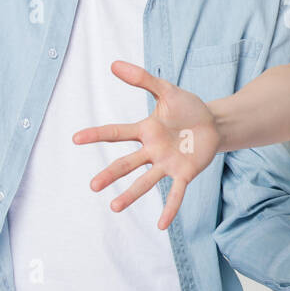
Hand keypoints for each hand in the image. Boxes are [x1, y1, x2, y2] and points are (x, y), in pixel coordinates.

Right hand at [73, 60, 220, 228]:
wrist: (213, 122)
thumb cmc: (187, 107)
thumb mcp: (166, 90)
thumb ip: (142, 79)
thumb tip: (114, 64)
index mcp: (145, 131)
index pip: (116, 133)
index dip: (97, 135)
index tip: (76, 138)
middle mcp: (152, 150)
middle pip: (127, 164)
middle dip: (110, 174)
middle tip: (93, 186)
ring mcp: (167, 164)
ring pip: (146, 182)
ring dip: (131, 194)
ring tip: (114, 207)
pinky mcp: (185, 173)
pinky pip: (175, 193)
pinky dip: (169, 208)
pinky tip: (162, 225)